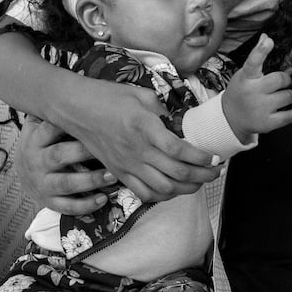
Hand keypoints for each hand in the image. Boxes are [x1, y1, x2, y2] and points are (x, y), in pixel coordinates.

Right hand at [17, 118, 117, 214]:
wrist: (24, 174)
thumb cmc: (44, 144)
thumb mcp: (43, 125)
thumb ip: (58, 112)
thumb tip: (88, 88)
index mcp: (36, 138)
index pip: (50, 128)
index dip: (67, 123)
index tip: (92, 118)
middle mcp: (37, 160)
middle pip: (60, 156)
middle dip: (84, 153)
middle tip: (110, 148)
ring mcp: (42, 182)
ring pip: (66, 183)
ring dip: (90, 180)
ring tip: (113, 176)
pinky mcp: (49, 201)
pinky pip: (67, 205)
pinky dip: (85, 204)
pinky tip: (103, 199)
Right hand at [56, 81, 217, 202]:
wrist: (76, 109)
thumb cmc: (108, 97)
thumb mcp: (142, 95)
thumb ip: (164, 112)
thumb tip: (181, 125)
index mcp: (145, 128)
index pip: (179, 151)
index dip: (201, 158)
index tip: (214, 157)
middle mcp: (138, 150)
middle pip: (178, 173)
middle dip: (203, 176)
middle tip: (216, 172)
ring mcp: (127, 165)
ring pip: (164, 188)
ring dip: (187, 189)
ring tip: (199, 182)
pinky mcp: (119, 173)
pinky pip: (144, 193)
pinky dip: (163, 196)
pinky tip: (173, 189)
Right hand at [221, 35, 291, 140]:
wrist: (230, 118)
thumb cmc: (241, 91)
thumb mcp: (244, 74)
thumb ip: (256, 56)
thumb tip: (266, 36)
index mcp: (246, 78)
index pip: (253, 62)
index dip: (261, 51)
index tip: (269, 41)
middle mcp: (252, 92)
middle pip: (279, 79)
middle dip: (285, 79)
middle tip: (281, 82)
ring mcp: (259, 108)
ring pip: (288, 96)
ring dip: (289, 95)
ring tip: (281, 96)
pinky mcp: (267, 123)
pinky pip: (289, 116)